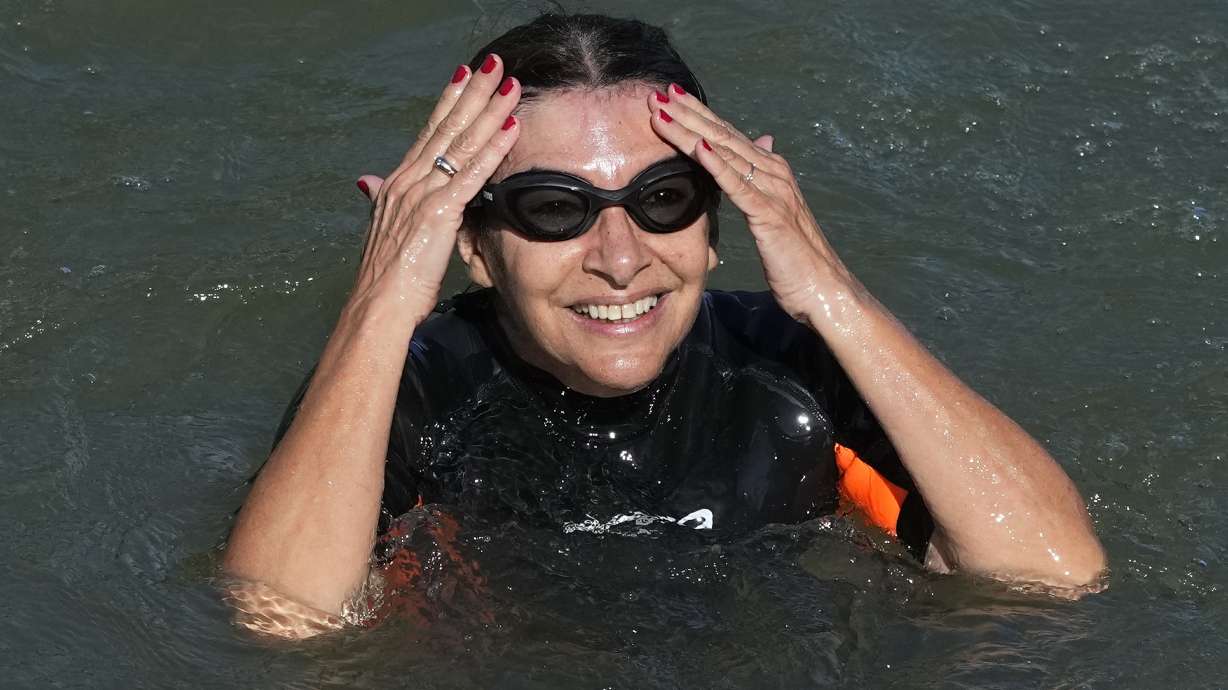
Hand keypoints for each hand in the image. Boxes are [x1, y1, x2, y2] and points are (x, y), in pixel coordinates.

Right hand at [348, 55, 521, 328]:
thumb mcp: (383, 229)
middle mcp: (409, 180)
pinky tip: (510, 128)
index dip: (449, 103)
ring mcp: (423, 193)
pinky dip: (493, 148)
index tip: (465, 77)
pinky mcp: (439, 211)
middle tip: (495, 66)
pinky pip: (472, 173)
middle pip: (447, 127)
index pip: (429, 133)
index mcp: (398, 183)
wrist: (378, 303)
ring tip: (511, 86)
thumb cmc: (386, 277)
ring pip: (463, 143)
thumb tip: (367, 182)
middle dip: (473, 94)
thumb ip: (379, 199)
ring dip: (489, 111)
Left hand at [647, 86, 853, 322]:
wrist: (823, 288)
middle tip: (656, 94)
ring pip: (725, 152)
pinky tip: (698, 147)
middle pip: (722, 136)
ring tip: (664, 112)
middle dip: (687, 114)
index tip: (668, 98)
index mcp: (771, 171)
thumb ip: (763, 178)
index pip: (726, 136)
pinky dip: (718, 164)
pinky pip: (738, 185)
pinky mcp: (770, 214)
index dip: (697, 115)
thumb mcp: (775, 211)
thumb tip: (764, 142)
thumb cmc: (795, 257)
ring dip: (691, 131)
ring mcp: (774, 190)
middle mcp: (773, 172)